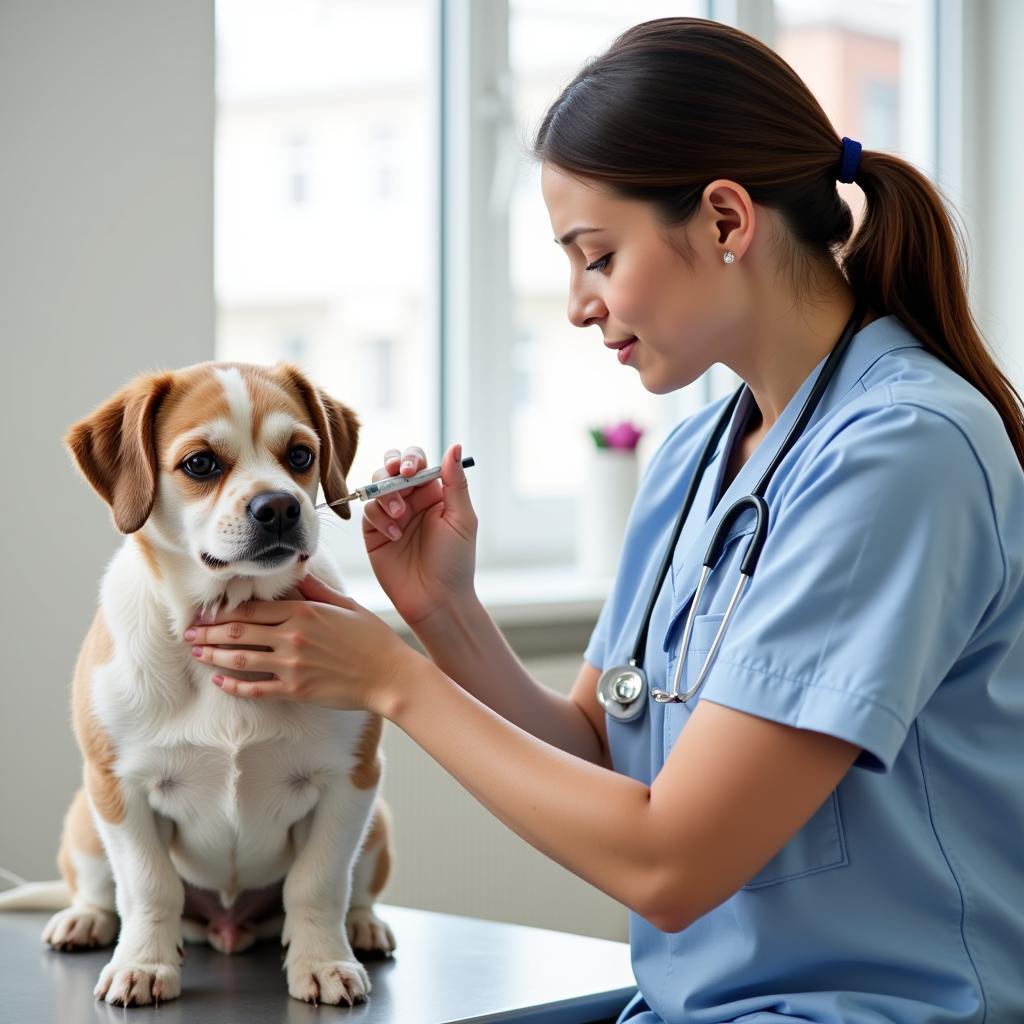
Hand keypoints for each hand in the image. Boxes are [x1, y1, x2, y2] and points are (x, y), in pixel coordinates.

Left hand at [184, 574, 416, 714]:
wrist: (390, 675)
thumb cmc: (373, 638)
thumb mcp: (346, 604)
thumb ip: (316, 590)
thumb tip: (296, 574)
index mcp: (303, 611)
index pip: (252, 608)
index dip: (225, 611)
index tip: (207, 612)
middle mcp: (292, 636)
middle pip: (238, 632)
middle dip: (208, 632)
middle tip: (187, 633)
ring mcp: (292, 665)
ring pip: (240, 659)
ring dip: (213, 656)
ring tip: (195, 653)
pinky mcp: (296, 689)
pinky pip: (255, 689)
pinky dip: (233, 686)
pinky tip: (219, 682)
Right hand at [360, 442, 477, 626]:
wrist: (436, 600)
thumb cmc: (455, 562)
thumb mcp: (462, 519)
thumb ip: (455, 483)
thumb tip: (454, 446)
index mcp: (435, 493)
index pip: (418, 462)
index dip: (411, 459)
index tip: (411, 469)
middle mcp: (411, 500)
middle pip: (392, 467)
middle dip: (391, 466)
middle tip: (397, 475)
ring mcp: (391, 515)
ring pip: (377, 485)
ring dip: (386, 494)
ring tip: (399, 515)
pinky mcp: (374, 533)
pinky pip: (368, 511)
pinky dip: (379, 518)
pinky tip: (395, 536)